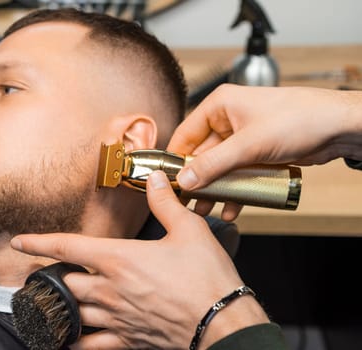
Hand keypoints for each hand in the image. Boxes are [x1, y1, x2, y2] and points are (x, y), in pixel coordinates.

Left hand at [11, 171, 267, 348]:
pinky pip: (91, 345)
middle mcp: (110, 289)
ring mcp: (116, 317)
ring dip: (63, 304)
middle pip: (66, 281)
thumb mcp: (190, 230)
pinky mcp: (128, 339)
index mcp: (119, 259)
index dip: (39, 242)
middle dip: (54, 276)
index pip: (67, 247)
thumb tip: (155, 178)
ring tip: (53, 301)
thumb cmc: (207, 277)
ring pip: (74, 311)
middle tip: (47, 272)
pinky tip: (66, 343)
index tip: (20, 241)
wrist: (223, 323)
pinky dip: (75, 343)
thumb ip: (166, 203)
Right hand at [169, 84, 361, 219]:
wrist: (339, 127)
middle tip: (189, 203)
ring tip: (208, 209)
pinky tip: (232, 207)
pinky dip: (234, 190)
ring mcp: (243, 137)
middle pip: (201, 155)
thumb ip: (214, 164)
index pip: (185, 135)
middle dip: (198, 181)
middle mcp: (228, 120)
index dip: (175, 160)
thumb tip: (186, 180)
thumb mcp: (249, 144)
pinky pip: (238, 173)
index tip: (169, 184)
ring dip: (215, 189)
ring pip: (220, 167)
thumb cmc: (299, 118)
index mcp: (219, 106)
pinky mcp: (257, 152)